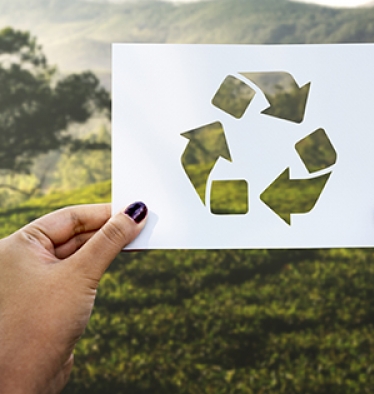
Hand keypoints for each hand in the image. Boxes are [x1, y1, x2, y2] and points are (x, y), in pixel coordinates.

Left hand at [0, 201, 147, 393]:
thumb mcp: (80, 274)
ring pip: (79, 252)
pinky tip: (118, 259)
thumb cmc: (38, 326)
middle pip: (75, 233)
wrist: (20, 384)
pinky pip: (79, 271)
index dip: (104, 212)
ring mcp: (37, 279)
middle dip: (108, 229)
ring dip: (107, 246)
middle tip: (142, 223)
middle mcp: (25, 258)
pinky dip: (100, 264)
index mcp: (20, 245)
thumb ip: (110, 240)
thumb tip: (135, 212)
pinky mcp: (50, 298)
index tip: (134, 209)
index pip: (70, 217)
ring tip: (137, 237)